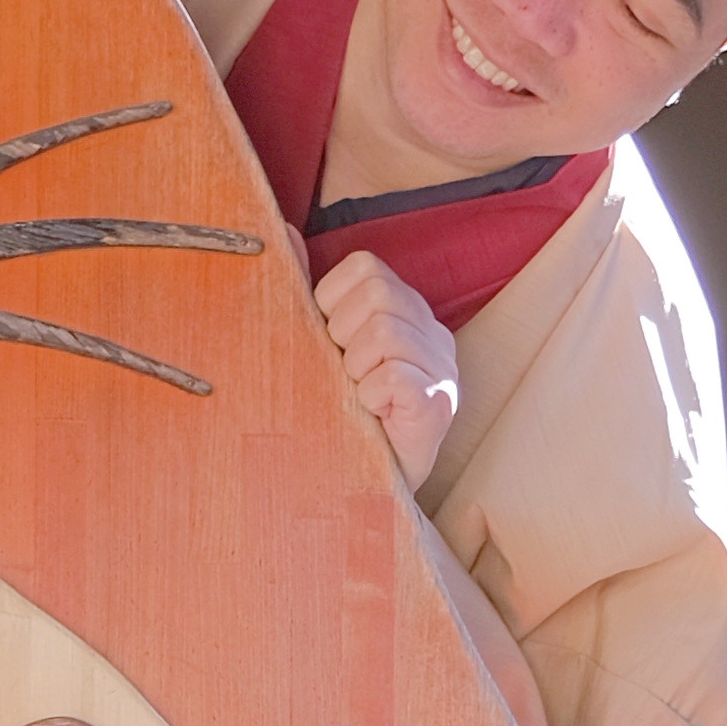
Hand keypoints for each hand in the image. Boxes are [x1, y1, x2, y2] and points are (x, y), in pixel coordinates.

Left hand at [314, 247, 458, 489]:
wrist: (361, 490)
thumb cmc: (342, 416)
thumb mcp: (321, 348)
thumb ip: (307, 292)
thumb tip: (283, 235)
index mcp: (406, 313)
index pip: (366, 268)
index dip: (333, 301)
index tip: (330, 342)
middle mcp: (433, 335)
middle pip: (376, 294)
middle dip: (342, 334)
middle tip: (344, 373)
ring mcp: (443, 371)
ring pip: (384, 332)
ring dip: (355, 369)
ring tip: (357, 395)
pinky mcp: (439, 406)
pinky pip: (394, 375)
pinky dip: (371, 394)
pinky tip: (371, 412)